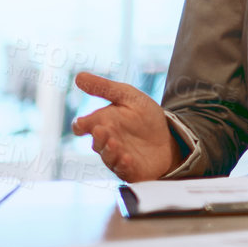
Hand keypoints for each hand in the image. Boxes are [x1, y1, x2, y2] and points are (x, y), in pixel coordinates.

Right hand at [69, 71, 185, 182]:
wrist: (168, 135)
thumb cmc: (144, 116)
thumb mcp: (127, 96)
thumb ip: (104, 88)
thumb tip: (78, 76)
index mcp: (103, 123)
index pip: (84, 126)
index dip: (81, 125)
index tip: (82, 124)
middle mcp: (106, 141)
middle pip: (96, 142)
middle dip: (99, 137)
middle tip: (101, 130)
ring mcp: (117, 156)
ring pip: (108, 157)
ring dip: (110, 151)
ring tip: (114, 142)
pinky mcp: (130, 169)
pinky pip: (123, 170)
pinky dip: (123, 165)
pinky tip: (127, 158)